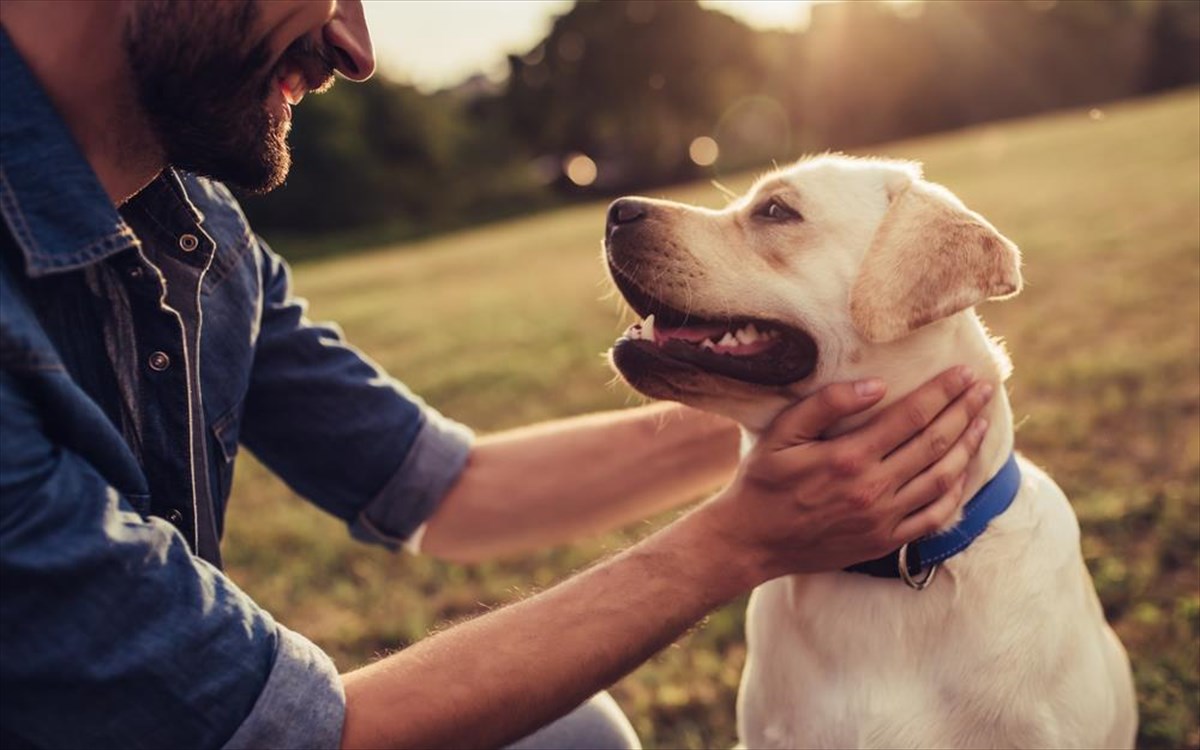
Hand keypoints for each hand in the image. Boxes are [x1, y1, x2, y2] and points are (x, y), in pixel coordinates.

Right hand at [701, 366, 993, 581]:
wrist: (751, 542)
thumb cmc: (762, 481)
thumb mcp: (781, 434)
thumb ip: (826, 405)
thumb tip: (876, 385)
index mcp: (848, 457)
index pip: (911, 416)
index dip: (943, 392)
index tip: (965, 373)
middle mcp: (872, 489)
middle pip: (935, 443)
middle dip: (964, 412)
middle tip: (984, 388)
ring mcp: (883, 518)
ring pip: (942, 478)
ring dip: (967, 447)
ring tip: (982, 422)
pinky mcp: (885, 541)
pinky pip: (933, 517)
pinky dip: (956, 492)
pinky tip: (963, 471)